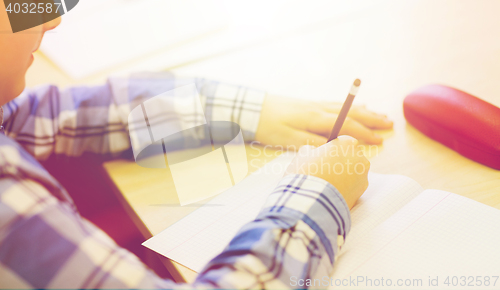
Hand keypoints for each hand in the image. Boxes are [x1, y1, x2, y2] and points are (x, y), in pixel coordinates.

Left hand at [255, 95, 392, 147]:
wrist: (252, 107)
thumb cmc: (268, 126)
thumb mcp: (287, 139)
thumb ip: (311, 143)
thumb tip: (335, 148)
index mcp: (315, 118)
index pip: (346, 125)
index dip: (364, 133)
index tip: (379, 141)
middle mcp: (319, 109)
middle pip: (351, 113)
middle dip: (372, 120)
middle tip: (390, 124)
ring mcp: (315, 105)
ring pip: (346, 107)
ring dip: (365, 111)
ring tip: (380, 114)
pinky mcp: (310, 104)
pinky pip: (336, 104)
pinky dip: (351, 106)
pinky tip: (356, 107)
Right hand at [285, 136, 368, 208]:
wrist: (310, 200)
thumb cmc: (305, 173)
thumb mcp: (304, 153)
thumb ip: (314, 148)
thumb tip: (315, 151)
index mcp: (346, 143)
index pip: (345, 141)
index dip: (335, 148)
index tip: (327, 155)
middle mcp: (359, 157)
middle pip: (352, 156)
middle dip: (342, 161)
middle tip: (326, 170)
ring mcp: (363, 175)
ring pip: (355, 171)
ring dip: (345, 174)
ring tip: (328, 182)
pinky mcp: (362, 191)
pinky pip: (355, 185)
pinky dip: (347, 187)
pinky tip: (333, 191)